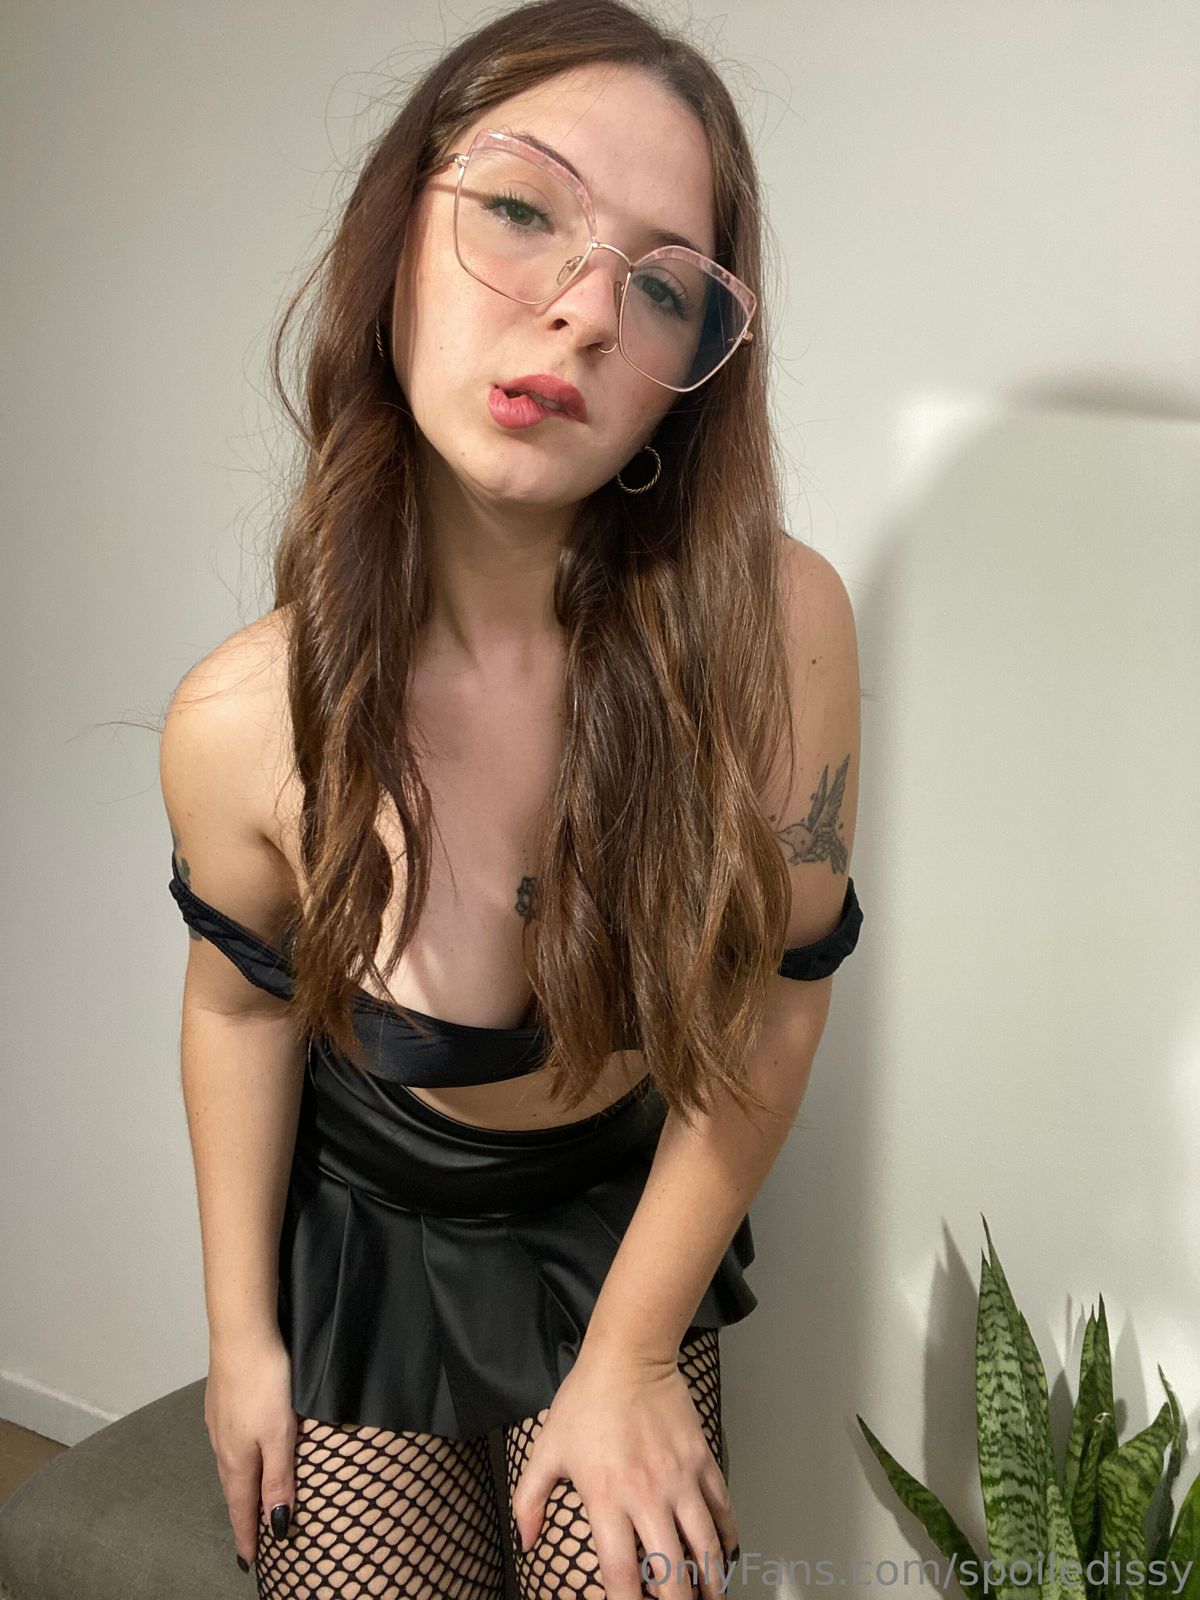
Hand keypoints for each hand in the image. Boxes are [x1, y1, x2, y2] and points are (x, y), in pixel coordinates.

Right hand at [205, 1329, 296, 1573]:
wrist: (240, 1333)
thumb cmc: (264, 1381)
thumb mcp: (280, 1433)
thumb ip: (279, 1478)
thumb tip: (277, 1525)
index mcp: (239, 1459)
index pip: (243, 1509)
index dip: (247, 1536)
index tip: (248, 1563)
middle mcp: (223, 1445)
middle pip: (234, 1491)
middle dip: (242, 1517)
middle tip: (249, 1540)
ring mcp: (218, 1423)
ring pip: (230, 1466)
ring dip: (239, 1489)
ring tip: (247, 1503)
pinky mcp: (220, 1403)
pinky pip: (229, 1444)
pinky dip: (237, 1461)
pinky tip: (242, 1455)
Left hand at [510, 1343, 739, 1598]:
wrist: (629, 1356)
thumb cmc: (586, 1401)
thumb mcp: (547, 1450)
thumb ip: (529, 1500)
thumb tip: (525, 1541)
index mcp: (607, 1497)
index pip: (620, 1573)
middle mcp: (648, 1494)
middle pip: (672, 1571)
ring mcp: (680, 1478)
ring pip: (705, 1546)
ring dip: (710, 1581)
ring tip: (709, 1597)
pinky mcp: (701, 1459)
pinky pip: (722, 1508)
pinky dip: (726, 1537)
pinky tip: (723, 1553)